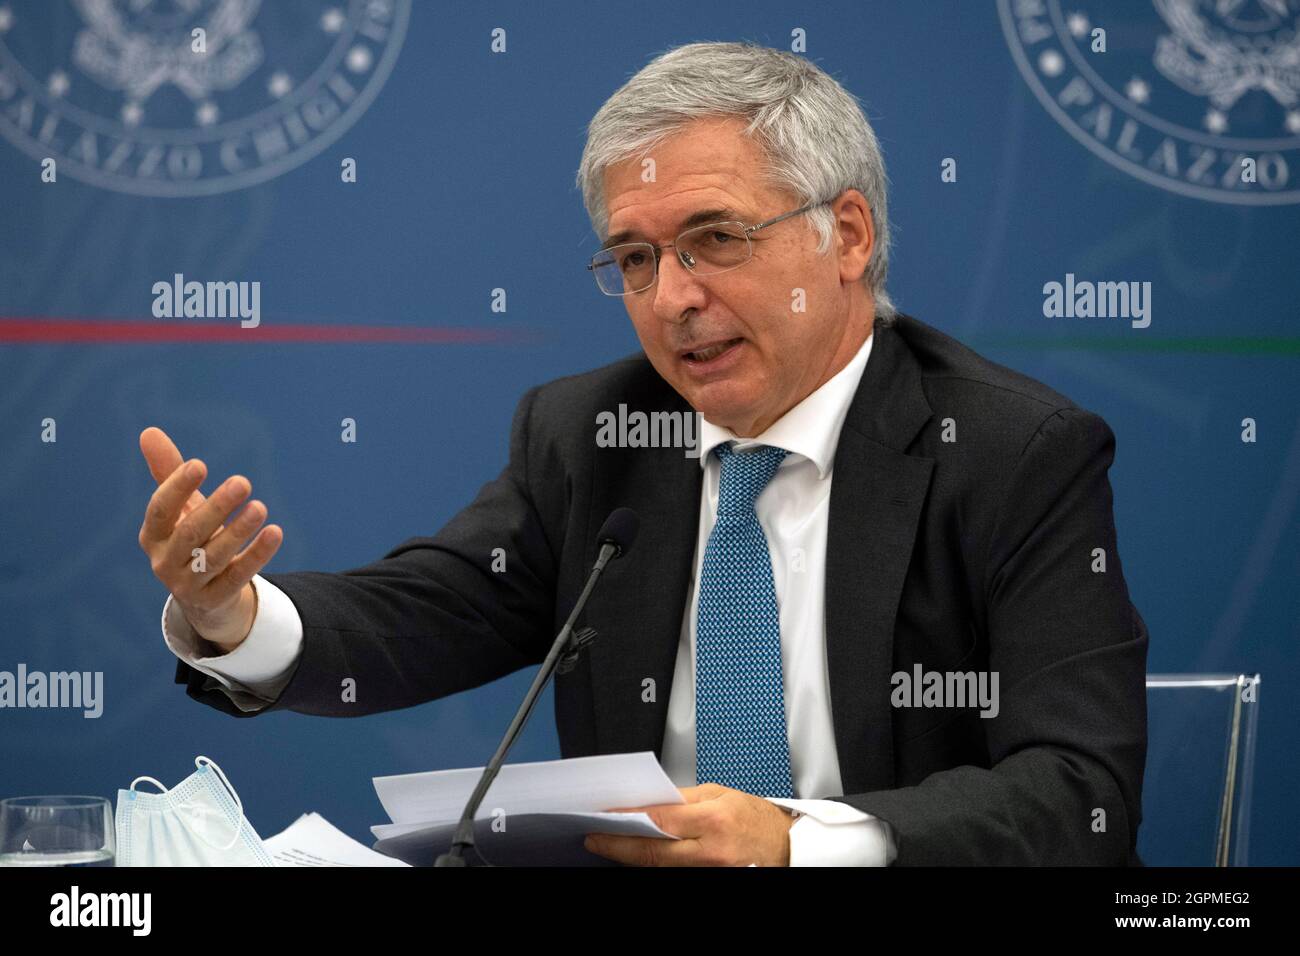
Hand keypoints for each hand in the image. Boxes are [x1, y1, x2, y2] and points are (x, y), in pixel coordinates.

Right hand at [137, 426, 282, 650]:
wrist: (204, 596)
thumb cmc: (191, 538)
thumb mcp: (181, 508)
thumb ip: (168, 472)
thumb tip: (149, 431)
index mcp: (151, 536)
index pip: (159, 510)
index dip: (177, 488)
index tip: (200, 464)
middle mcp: (164, 562)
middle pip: (190, 533)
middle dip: (217, 507)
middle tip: (244, 482)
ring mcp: (187, 585)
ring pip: (214, 557)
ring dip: (239, 531)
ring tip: (260, 507)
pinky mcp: (215, 600)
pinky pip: (238, 576)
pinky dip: (257, 554)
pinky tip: (275, 532)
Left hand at [583, 783, 795, 865]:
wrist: (787, 848)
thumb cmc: (757, 820)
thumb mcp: (721, 795)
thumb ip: (684, 799)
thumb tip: (648, 800)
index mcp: (714, 821)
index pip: (659, 820)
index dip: (627, 818)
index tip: (605, 814)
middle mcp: (710, 853)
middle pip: (652, 852)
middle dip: (617, 845)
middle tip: (594, 838)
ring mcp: (709, 873)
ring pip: (658, 868)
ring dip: (631, 857)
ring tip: (610, 845)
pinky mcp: (707, 882)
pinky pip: (672, 874)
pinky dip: (652, 865)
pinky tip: (637, 856)